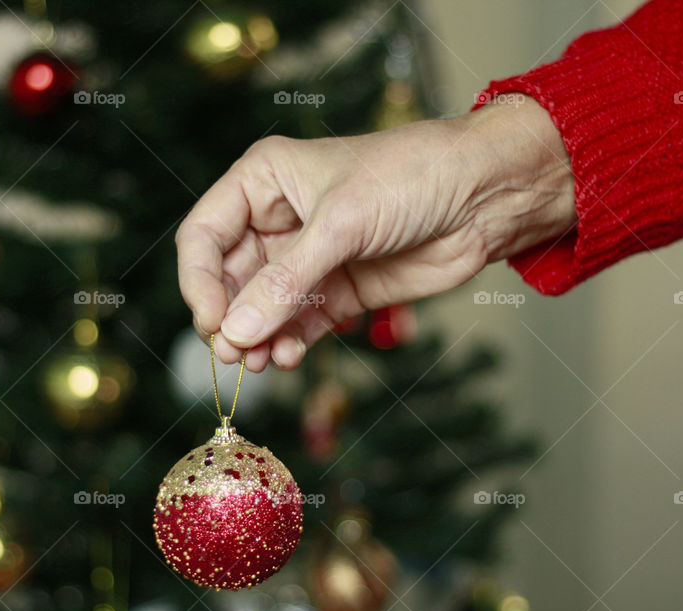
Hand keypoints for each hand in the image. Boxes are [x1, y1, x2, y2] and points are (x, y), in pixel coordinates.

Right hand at [176, 95, 575, 370]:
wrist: (483, 196)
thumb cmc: (411, 177)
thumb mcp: (343, 222)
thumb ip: (287, 280)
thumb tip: (235, 331)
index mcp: (263, 181)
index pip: (204, 235)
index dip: (199, 281)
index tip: (214, 322)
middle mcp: (277, 220)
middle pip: (227, 279)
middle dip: (230, 318)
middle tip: (236, 354)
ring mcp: (307, 260)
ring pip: (260, 308)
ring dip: (257, 338)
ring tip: (264, 362)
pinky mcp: (337, 292)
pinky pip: (297, 324)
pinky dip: (289, 344)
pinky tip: (290, 357)